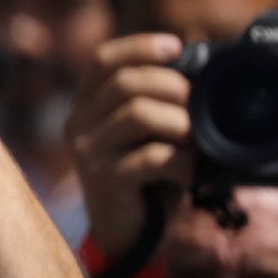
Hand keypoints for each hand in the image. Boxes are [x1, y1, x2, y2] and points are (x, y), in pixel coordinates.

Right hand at [66, 32, 189, 265]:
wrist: (127, 231)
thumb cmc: (144, 175)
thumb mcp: (146, 130)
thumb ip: (154, 98)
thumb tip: (194, 60)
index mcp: (86, 104)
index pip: (103, 59)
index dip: (140, 46)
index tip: (177, 47)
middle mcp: (78, 122)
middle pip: (126, 83)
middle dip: (174, 88)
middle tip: (199, 107)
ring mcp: (87, 151)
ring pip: (138, 114)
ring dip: (181, 125)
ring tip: (195, 142)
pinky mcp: (104, 179)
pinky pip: (152, 157)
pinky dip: (182, 162)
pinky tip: (188, 172)